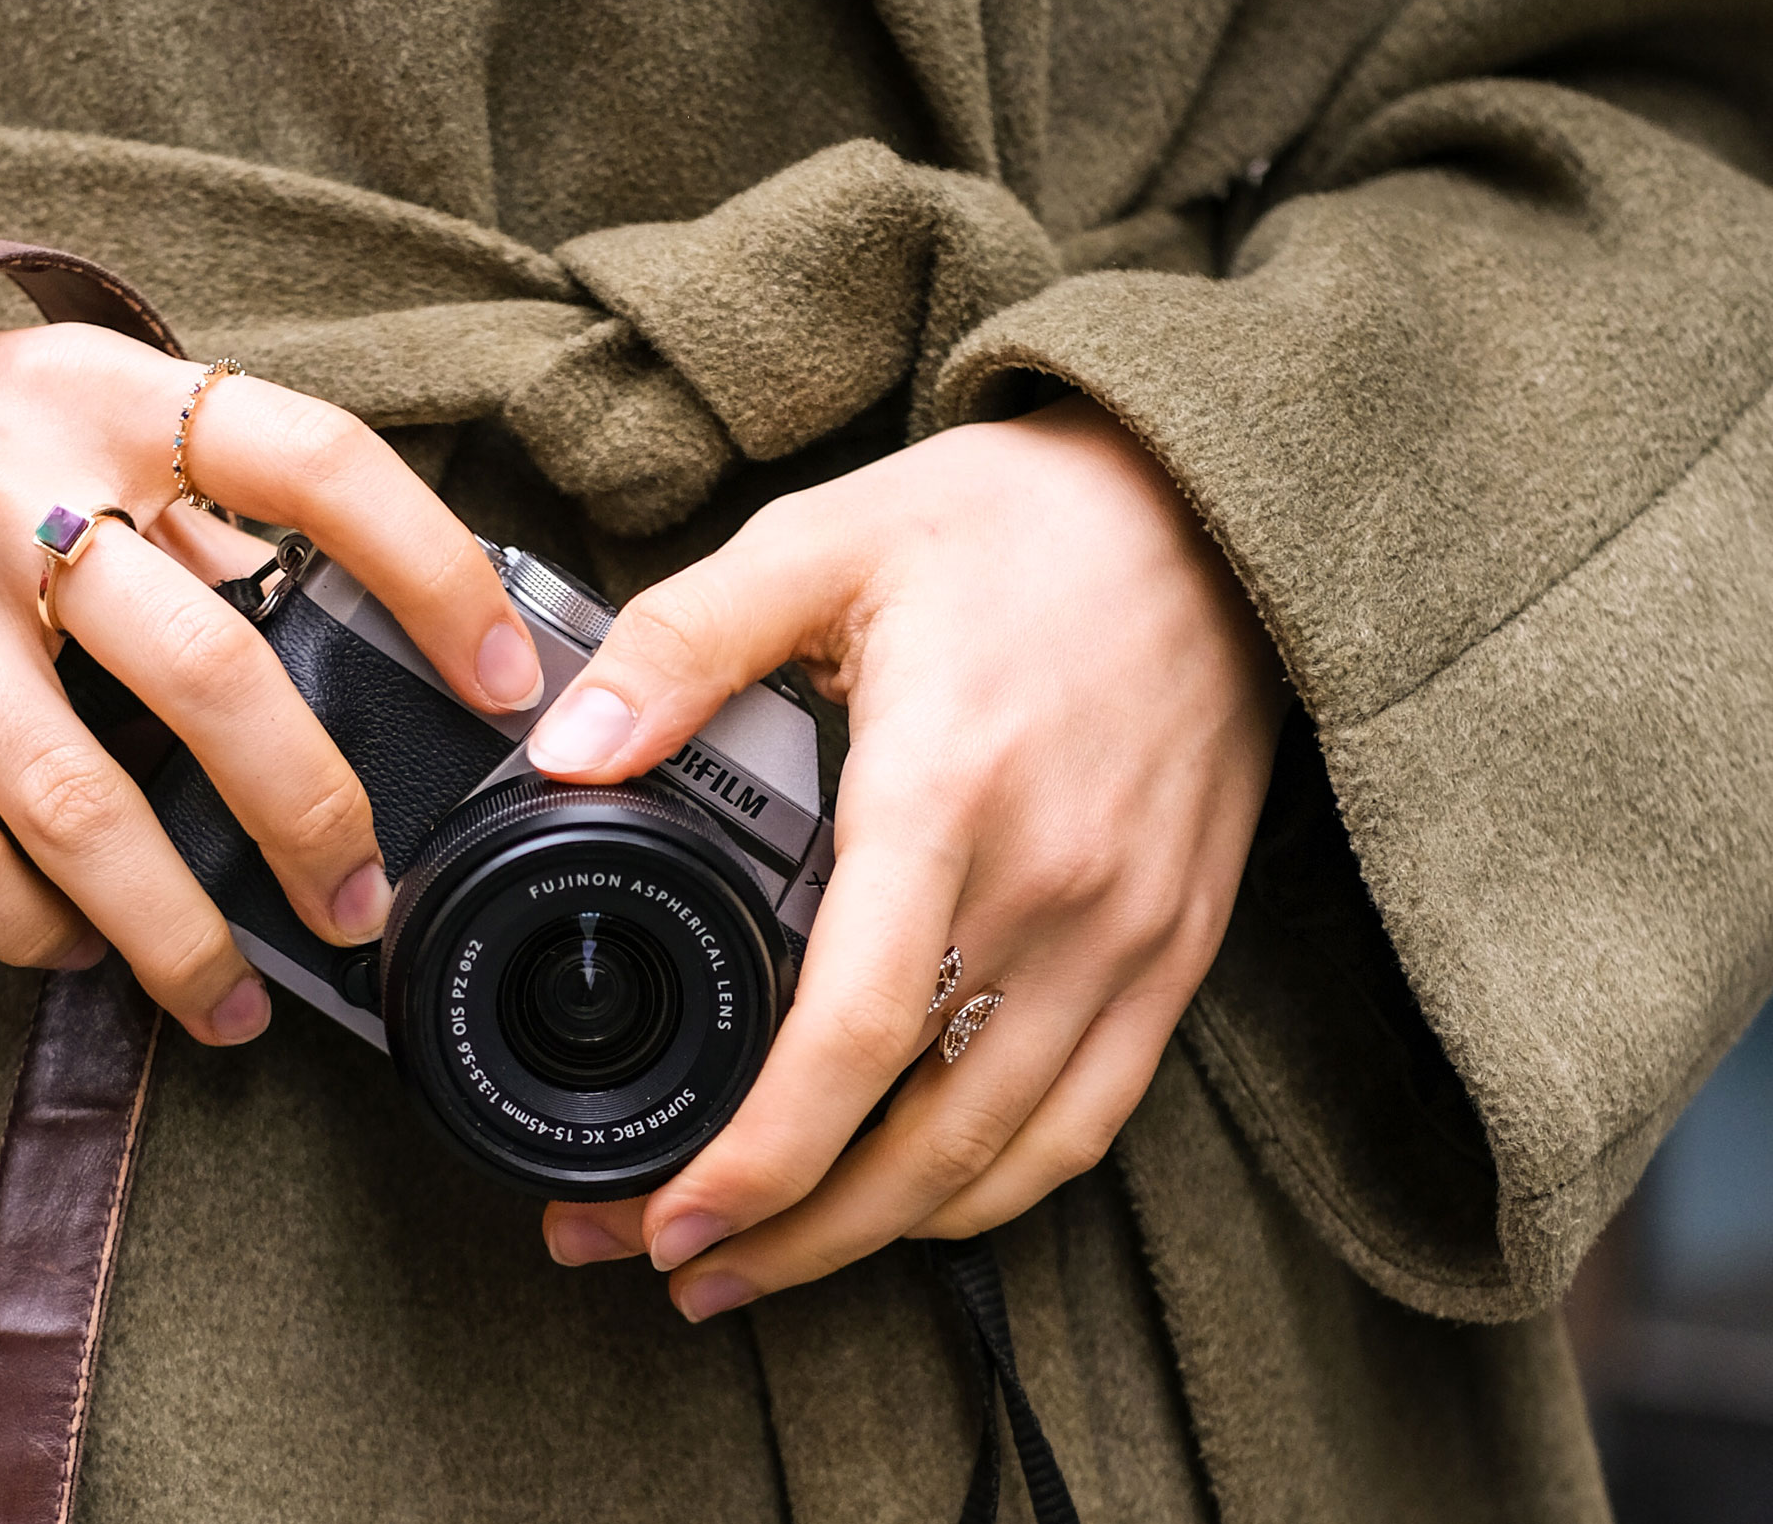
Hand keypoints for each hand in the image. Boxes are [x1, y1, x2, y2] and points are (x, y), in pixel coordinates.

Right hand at [0, 272, 544, 1043]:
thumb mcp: (95, 414)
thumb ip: (214, 506)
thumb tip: (389, 648)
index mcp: (114, 399)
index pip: (318, 464)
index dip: (432, 575)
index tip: (506, 683)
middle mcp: (7, 485)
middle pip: (210, 669)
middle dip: (311, 813)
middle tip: (360, 903)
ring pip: (73, 800)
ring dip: (176, 928)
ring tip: (234, 1002)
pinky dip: (32, 926)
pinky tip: (85, 952)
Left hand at [524, 397, 1285, 1318]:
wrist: (1210, 505)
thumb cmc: (1015, 519)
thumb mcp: (824, 541)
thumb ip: (682, 645)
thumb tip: (563, 748)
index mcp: (946, 792)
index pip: (849, 1035)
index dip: (753, 1158)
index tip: (660, 1215)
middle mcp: (1051, 886)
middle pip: (918, 1137)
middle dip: (783, 1235)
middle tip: (667, 1264)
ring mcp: (1128, 932)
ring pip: (1003, 1155)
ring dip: (876, 1238)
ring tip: (763, 1267)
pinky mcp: (1176, 946)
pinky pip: (1090, 1119)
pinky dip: (995, 1190)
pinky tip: (911, 1204)